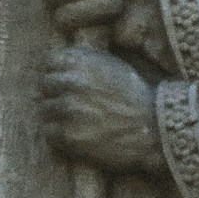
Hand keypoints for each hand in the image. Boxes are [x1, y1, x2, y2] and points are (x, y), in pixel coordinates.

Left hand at [41, 43, 161, 173]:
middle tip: (67, 104)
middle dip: (53, 94)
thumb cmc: (136, 96)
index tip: (62, 83)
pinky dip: (57, 135)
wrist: (155, 127)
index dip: (56, 73)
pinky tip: (73, 135)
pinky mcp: (67, 135)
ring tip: (73, 121)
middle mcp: (70, 82)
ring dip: (55, 115)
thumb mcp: (113, 66)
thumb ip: (85, 63)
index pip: (50, 62)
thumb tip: (61, 66)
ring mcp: (67, 109)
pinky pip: (48, 132)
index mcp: (80, 62)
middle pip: (43, 86)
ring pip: (44, 110)